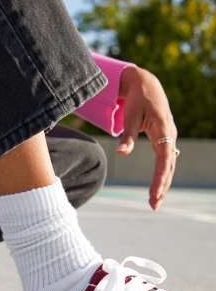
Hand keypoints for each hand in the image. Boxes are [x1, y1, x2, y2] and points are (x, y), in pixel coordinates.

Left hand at [117, 66, 177, 211]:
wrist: (145, 85)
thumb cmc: (136, 100)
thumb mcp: (129, 117)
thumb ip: (126, 137)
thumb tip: (120, 154)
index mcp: (163, 130)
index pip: (163, 159)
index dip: (159, 178)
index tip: (154, 194)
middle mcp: (170, 135)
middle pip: (168, 166)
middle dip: (161, 186)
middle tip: (153, 206)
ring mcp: (169, 137)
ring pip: (168, 164)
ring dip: (162, 182)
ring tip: (154, 201)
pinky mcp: (165, 138)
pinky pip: (165, 159)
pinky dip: (162, 173)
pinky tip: (160, 186)